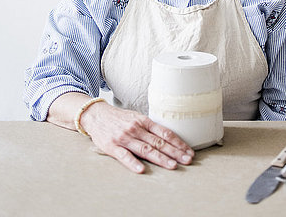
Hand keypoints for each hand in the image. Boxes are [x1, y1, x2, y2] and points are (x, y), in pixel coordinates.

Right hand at [80, 101, 194, 172]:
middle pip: (158, 142)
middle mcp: (136, 128)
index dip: (178, 142)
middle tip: (188, 160)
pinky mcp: (112, 146)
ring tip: (173, 165)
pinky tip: (141, 169)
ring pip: (145, 149)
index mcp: (143, 121)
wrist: (96, 114)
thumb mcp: (136, 117)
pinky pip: (124, 156)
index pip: (164, 132)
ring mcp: (124, 138)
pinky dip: (133, 163)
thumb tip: (168, 137)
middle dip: (175, 152)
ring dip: (160, 158)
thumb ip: (150, 127)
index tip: (189, 151)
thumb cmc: (119, 118)